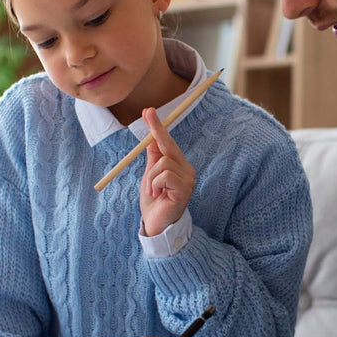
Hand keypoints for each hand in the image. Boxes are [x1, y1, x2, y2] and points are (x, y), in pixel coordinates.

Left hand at [139, 107, 195, 235]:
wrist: (155, 225)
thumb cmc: (154, 202)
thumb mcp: (150, 176)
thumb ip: (153, 158)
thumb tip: (150, 137)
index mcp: (179, 166)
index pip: (169, 143)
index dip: (158, 127)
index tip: (148, 110)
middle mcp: (187, 170)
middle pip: (168, 147)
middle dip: (155, 139)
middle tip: (147, 136)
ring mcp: (188, 180)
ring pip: (163, 163)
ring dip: (151, 177)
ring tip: (152, 191)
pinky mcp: (185, 189)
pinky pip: (165, 175)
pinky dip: (155, 183)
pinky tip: (157, 195)